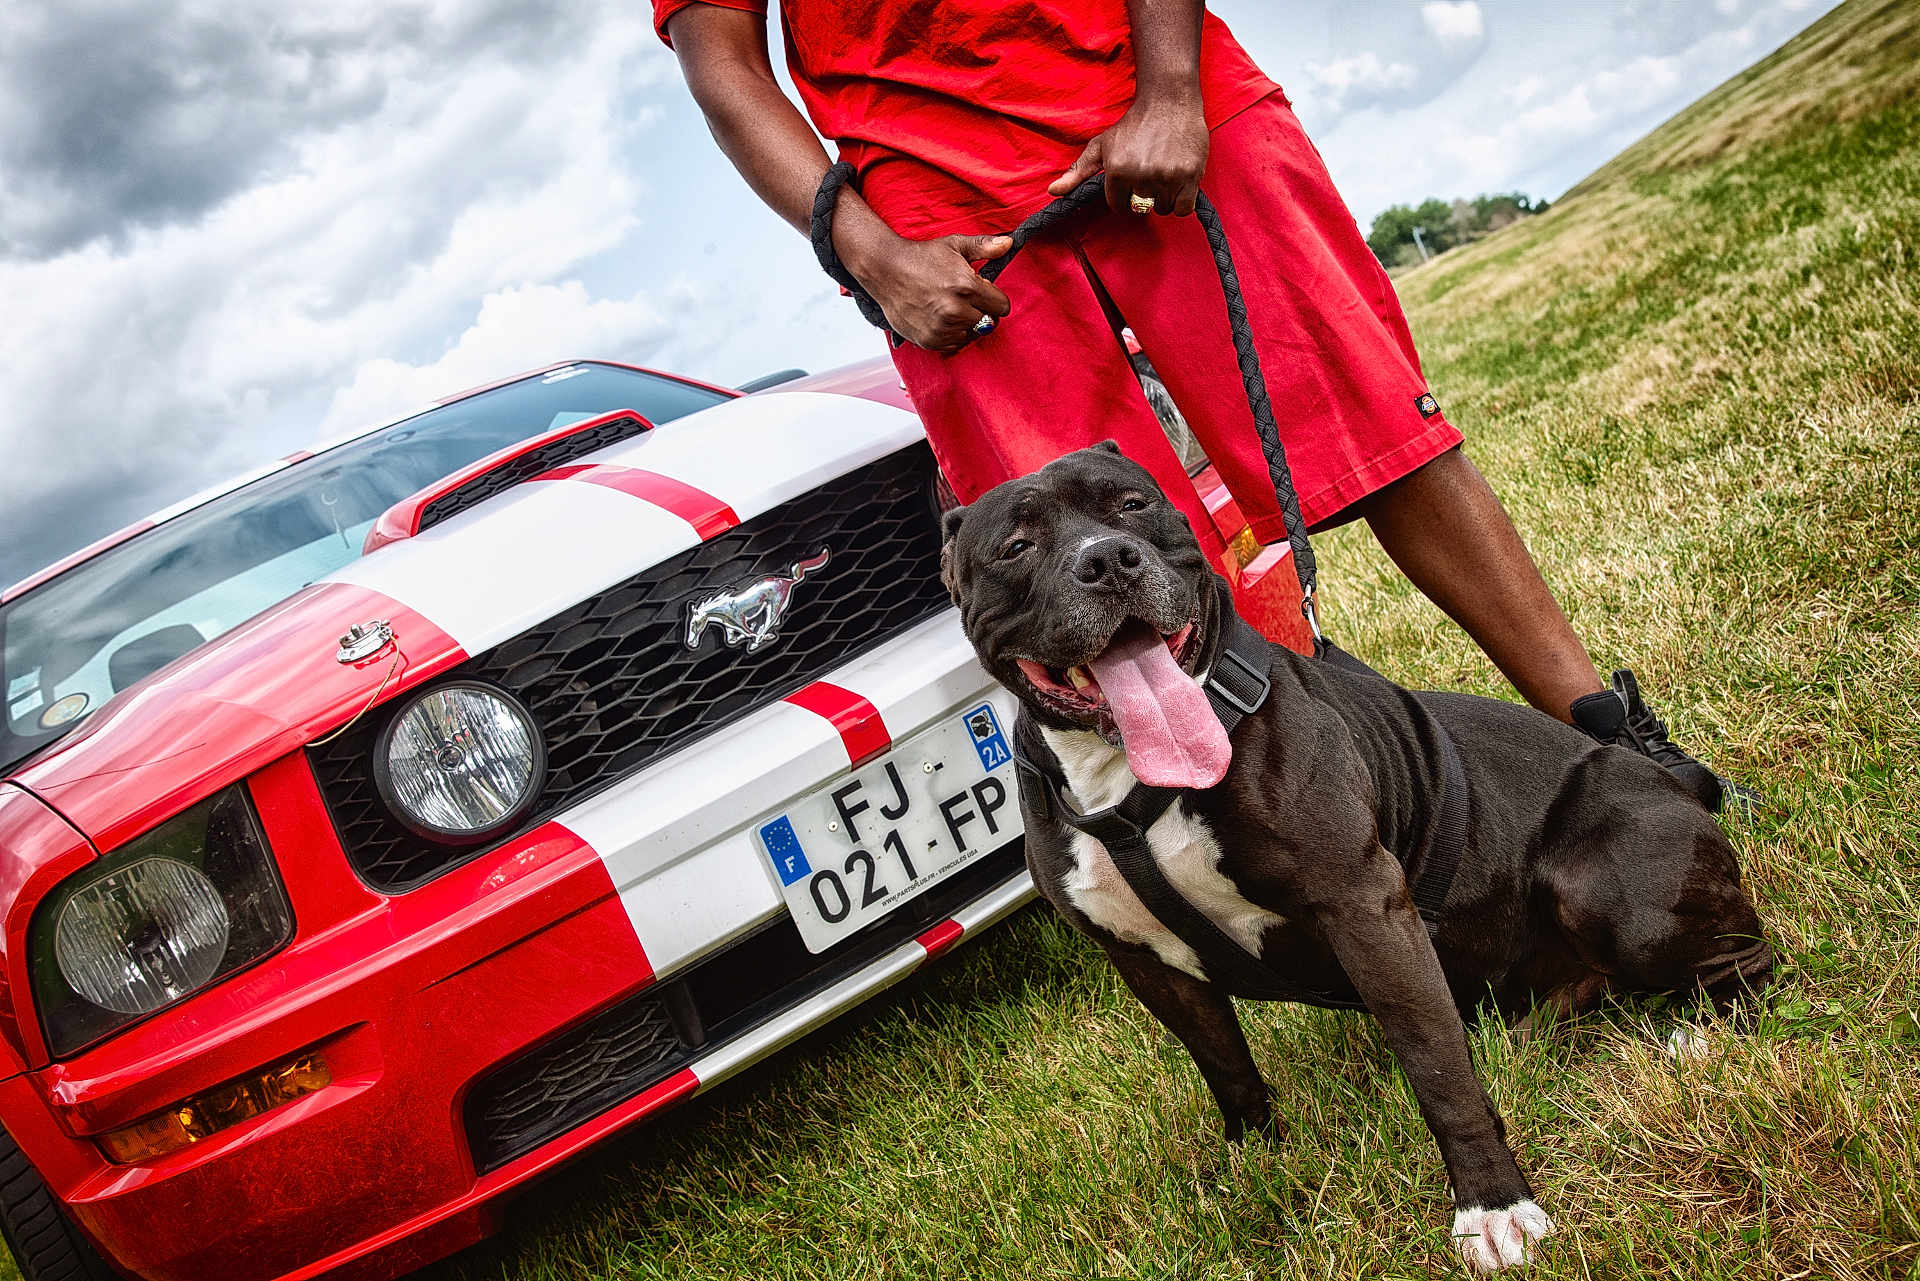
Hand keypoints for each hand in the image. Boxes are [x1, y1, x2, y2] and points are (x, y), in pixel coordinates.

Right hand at [838, 225, 1014, 352]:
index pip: (1002, 306)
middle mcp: (955, 311)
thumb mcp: (954, 245)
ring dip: (965, 323)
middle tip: (961, 297)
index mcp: (966, 286)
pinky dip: (951, 335)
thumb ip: (985, 246)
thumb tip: (1009, 243)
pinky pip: (954, 345)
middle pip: (988, 322)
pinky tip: (939, 317)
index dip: (994, 297)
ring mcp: (942, 328)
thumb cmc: (921, 257)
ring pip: (971, 334)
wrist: (885, 270)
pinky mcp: (929, 341)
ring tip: (947, 306)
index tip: (982, 291)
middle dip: (980, 310)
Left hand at [1049, 91, 1208, 215]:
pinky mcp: (1190, 175)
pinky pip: (1183, 209)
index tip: (1131, 182)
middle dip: (1144, 196)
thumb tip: (1053, 192)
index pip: (1118, 206)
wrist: (1168, 101)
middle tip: (1150, 173)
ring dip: (1164, 198)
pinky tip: (1178, 182)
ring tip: (1164, 174)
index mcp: (1117, 170)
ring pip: (1163, 209)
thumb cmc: (1133, 125)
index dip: (1125, 197)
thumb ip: (1077, 171)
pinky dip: (1182, 201)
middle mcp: (1141, 175)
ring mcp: (1167, 176)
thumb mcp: (1101, 146)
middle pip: (1141, 208)